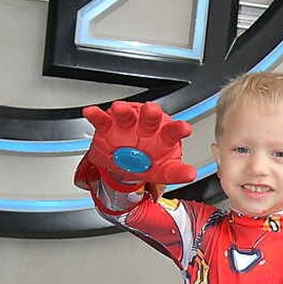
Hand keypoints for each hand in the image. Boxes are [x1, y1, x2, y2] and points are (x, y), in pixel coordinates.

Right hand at [81, 101, 196, 190]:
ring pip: (126, 116)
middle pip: (150, 119)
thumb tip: (191, 174)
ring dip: (123, 111)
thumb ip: (177, 172)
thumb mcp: (164, 171)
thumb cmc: (148, 164)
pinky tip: (91, 112)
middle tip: (151, 110)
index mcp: (163, 137)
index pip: (173, 132)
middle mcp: (146, 128)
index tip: (184, 128)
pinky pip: (101, 120)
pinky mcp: (109, 128)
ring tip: (119, 109)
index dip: (178, 129)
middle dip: (151, 114)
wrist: (124, 169)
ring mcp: (127, 126)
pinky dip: (95, 115)